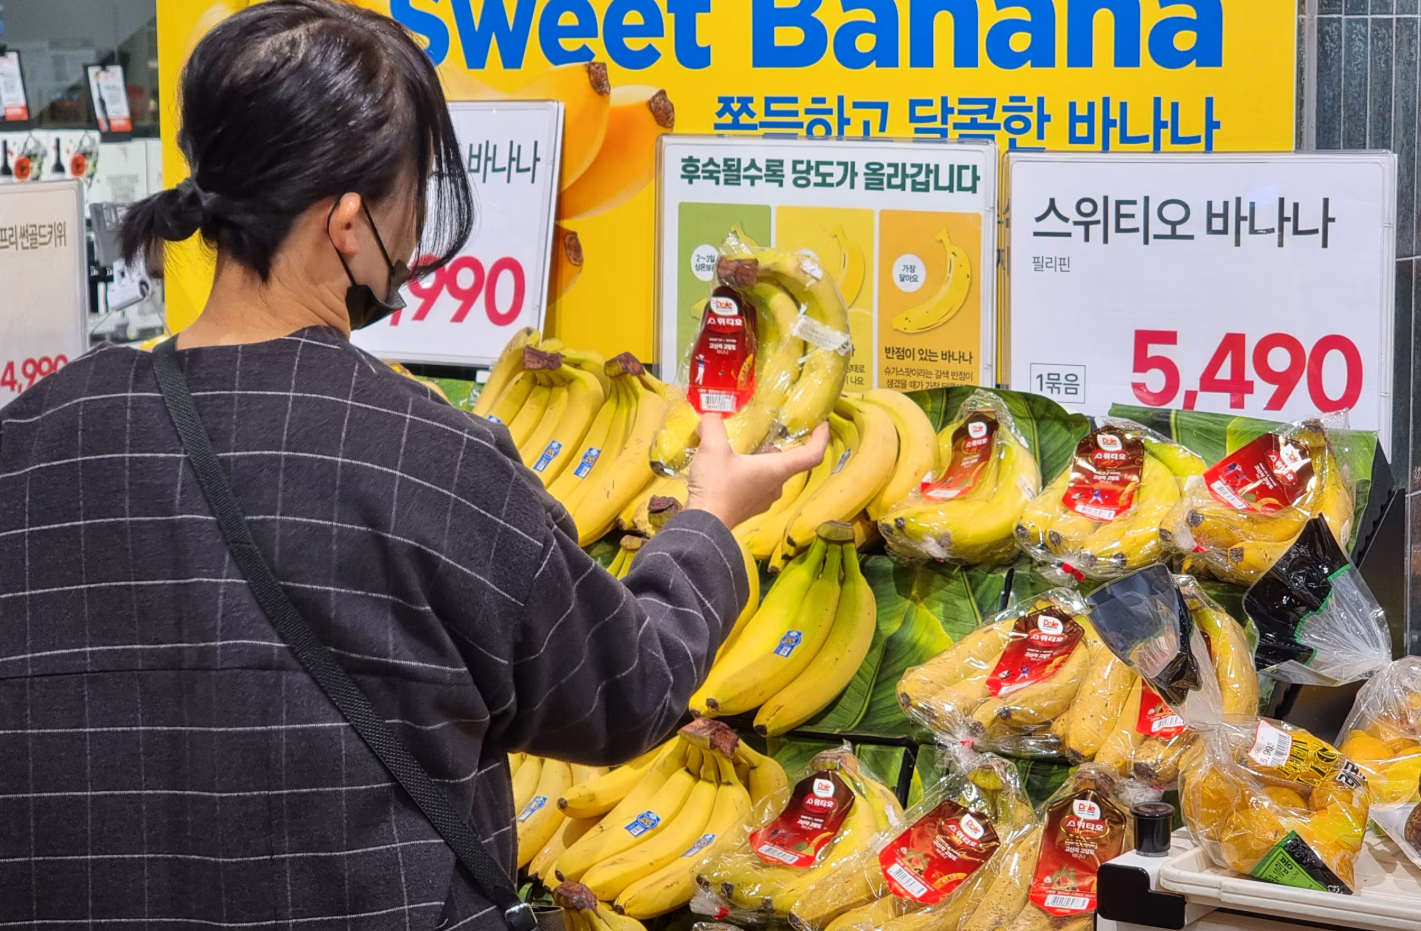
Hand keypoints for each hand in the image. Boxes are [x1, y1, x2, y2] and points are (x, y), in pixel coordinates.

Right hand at [685, 415, 829, 530]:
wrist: (702, 526)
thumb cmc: (716, 486)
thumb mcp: (712, 448)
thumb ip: (713, 425)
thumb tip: (710, 415)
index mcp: (777, 469)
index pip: (812, 454)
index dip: (821, 438)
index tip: (821, 424)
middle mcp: (776, 486)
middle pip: (789, 463)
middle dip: (782, 446)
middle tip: (768, 431)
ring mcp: (764, 500)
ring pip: (772, 474)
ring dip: (764, 461)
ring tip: (744, 448)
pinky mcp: (750, 508)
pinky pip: (757, 486)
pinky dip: (751, 474)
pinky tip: (730, 469)